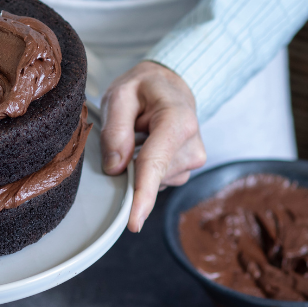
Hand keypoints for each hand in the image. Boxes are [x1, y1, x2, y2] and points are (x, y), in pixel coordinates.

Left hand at [100, 61, 206, 232]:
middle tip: (127, 130)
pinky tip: (146, 146)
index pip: (155, 164)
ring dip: (138, 164)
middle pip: (151, 175)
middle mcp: (192, 144)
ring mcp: (193, 159)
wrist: (170, 83)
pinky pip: (157, 179)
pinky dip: (145, 168)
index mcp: (177, 121)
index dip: (143, 196)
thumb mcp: (120, 95)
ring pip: (153, 180)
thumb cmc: (143, 88)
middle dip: (130, 165)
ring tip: (140, 133)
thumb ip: (115, 130)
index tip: (133, 223)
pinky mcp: (186, 168)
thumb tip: (115, 168)